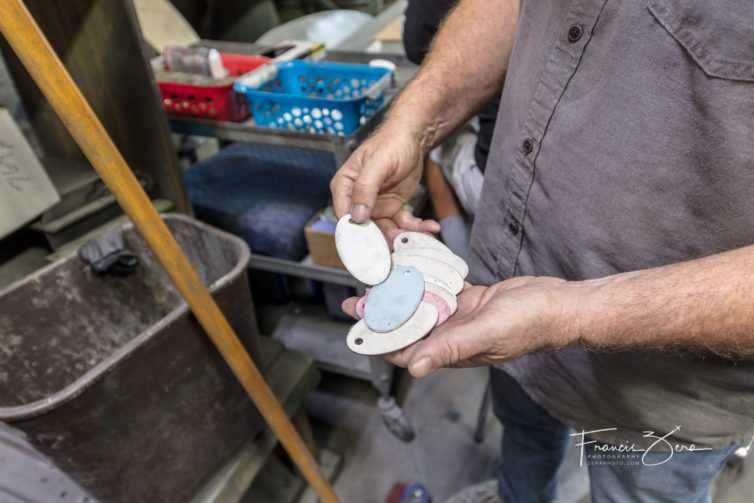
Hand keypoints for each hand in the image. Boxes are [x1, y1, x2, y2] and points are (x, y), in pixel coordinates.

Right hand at [330, 126, 439, 241]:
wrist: (412, 138)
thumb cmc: (391, 142)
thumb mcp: (377, 163)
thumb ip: (365, 188)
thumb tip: (357, 215)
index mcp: (345, 187)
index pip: (344, 217)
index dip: (357, 233)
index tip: (374, 244)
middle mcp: (357, 200)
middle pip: (367, 229)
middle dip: (387, 237)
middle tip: (405, 241)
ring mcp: (375, 206)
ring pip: (386, 230)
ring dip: (405, 234)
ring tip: (424, 232)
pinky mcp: (392, 208)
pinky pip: (401, 224)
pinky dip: (415, 227)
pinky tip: (429, 226)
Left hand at [342, 276, 582, 376]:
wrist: (558, 305)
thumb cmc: (527, 324)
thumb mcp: (485, 334)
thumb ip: (449, 348)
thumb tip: (415, 368)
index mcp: (451, 350)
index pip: (405, 349)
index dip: (379, 339)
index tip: (355, 327)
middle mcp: (450, 335)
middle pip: (406, 326)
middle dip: (380, 314)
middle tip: (356, 299)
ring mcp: (459, 317)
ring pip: (420, 305)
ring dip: (398, 294)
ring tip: (376, 280)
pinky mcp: (469, 299)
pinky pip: (440, 288)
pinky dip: (425, 278)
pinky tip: (410, 265)